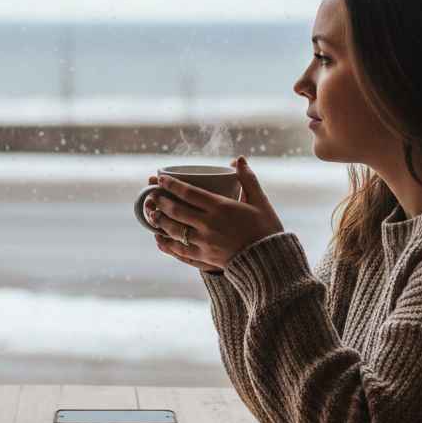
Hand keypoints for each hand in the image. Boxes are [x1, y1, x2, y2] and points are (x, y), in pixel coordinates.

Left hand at [146, 156, 284, 270]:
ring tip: (151, 214)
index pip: (189, 193)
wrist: (270, 263)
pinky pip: (180, 251)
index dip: (172, 185)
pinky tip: (159, 239)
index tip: (160, 179)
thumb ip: (248, 179)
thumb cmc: (267, 230)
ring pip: (174, 231)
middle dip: (160, 201)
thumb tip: (239, 159)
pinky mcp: (204, 258)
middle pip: (177, 210)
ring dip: (160, 221)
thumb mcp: (260, 201)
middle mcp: (209, 225)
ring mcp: (204, 243)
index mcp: (221, 208)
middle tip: (150, 194)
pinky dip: (167, 245)